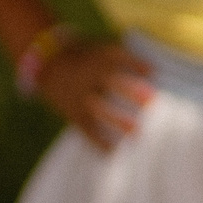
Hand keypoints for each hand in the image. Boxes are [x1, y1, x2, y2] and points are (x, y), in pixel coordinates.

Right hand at [36, 37, 154, 149]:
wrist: (47, 64)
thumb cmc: (84, 57)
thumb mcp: (99, 50)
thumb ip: (123, 59)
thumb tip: (155, 72)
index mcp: (97, 59)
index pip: (117, 58)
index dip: (135, 64)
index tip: (154, 71)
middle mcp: (88, 77)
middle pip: (110, 83)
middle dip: (130, 91)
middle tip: (151, 100)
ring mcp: (80, 96)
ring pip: (98, 109)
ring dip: (117, 121)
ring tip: (137, 132)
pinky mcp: (73, 113)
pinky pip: (86, 128)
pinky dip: (98, 142)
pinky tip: (113, 152)